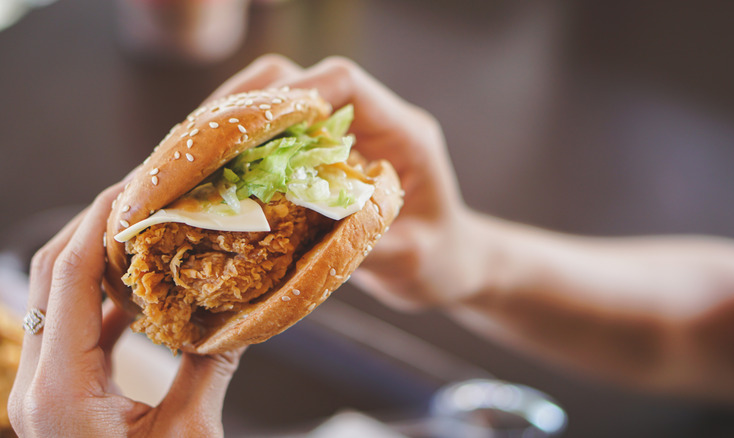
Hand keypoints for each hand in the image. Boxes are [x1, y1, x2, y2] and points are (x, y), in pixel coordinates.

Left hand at [8, 182, 244, 436]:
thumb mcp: (187, 435)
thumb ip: (208, 368)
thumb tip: (239, 320)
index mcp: (60, 389)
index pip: (69, 278)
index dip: (101, 223)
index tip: (136, 184)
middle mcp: (41, 381)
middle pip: (53, 276)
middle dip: (96, 225)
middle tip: (145, 190)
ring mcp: (47, 388)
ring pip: (62, 298)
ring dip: (102, 257)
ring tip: (150, 226)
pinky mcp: (62, 396)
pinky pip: (79, 329)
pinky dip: (109, 298)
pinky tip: (146, 286)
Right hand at [208, 54, 480, 309]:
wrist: (449, 265)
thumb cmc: (441, 262)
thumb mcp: (413, 260)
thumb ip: (369, 240)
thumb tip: (305, 224)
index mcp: (403, 132)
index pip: (345, 82)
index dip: (296, 94)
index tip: (249, 128)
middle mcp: (371, 122)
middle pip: (299, 81)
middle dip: (245, 105)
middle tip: (195, 144)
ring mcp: (345, 136)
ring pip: (278, 102)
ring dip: (231, 125)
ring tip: (187, 160)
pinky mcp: (323, 157)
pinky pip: (274, 137)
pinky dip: (237, 151)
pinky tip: (207, 178)